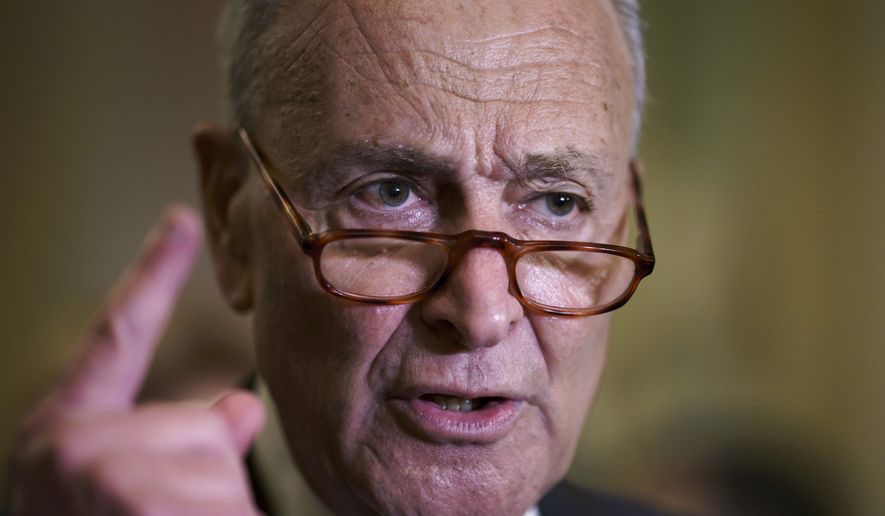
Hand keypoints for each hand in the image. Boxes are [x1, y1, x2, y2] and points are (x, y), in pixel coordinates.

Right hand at [7, 206, 264, 515]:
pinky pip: (229, 508)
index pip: (119, 334)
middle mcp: (73, 448)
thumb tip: (243, 405)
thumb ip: (176, 441)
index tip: (183, 219)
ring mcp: (107, 482)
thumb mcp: (117, 489)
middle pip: (201, 433)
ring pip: (221, 482)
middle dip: (203, 486)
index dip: (152, 273)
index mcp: (66, 431)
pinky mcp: (143, 504)